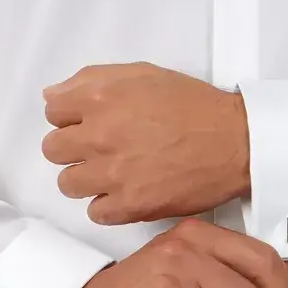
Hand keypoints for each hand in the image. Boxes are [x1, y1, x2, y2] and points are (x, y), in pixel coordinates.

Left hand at [42, 62, 249, 224]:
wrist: (235, 142)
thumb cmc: (194, 106)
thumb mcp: (144, 74)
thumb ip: (92, 79)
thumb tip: (52, 94)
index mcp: (102, 98)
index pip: (52, 110)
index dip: (70, 115)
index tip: (87, 121)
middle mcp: (101, 135)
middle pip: (53, 149)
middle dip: (73, 147)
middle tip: (101, 147)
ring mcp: (113, 173)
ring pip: (68, 183)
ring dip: (86, 178)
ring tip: (113, 172)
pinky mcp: (131, 205)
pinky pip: (94, 212)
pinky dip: (107, 204)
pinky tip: (125, 192)